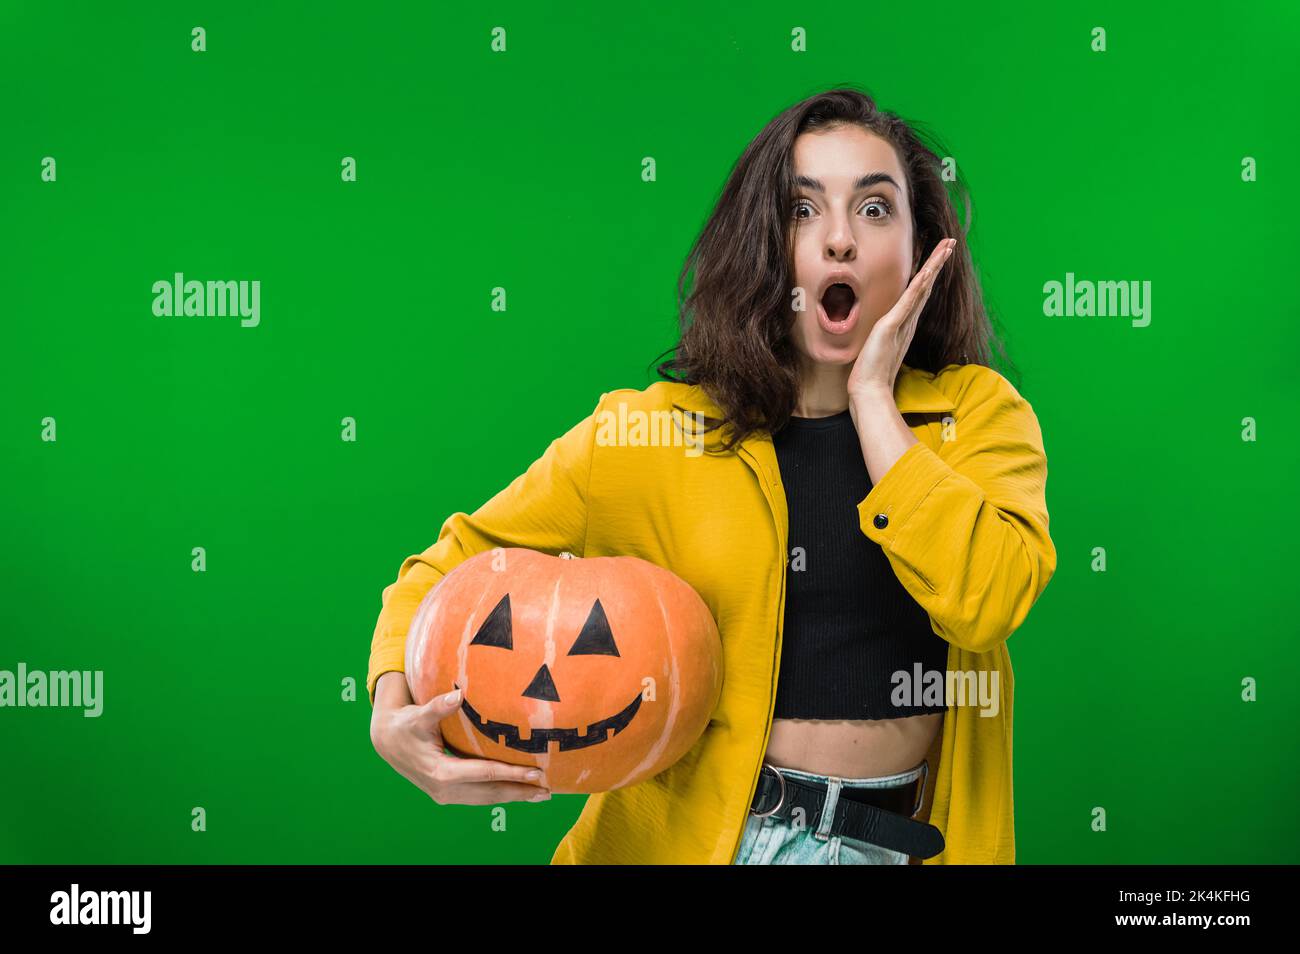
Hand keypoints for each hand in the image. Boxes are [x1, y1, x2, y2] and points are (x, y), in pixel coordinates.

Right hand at [370, 675, 551, 804]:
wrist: (387, 741)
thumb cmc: (406, 724)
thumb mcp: (419, 715)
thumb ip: (438, 706)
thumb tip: (458, 694)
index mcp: (440, 772)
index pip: (485, 774)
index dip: (512, 774)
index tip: (536, 774)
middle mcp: (444, 789)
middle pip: (489, 793)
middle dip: (519, 792)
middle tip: (548, 790)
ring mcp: (446, 795)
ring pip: (486, 799)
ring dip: (513, 797)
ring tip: (540, 794)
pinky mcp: (448, 793)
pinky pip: (479, 796)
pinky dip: (500, 794)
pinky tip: (517, 791)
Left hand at [846, 238, 955, 401]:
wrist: (869, 391)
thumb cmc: (872, 375)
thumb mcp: (878, 349)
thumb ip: (884, 339)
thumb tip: (883, 335)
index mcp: (904, 325)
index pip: (919, 293)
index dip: (930, 273)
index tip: (938, 256)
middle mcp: (908, 322)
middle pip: (926, 286)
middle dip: (938, 263)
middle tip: (950, 243)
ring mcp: (902, 323)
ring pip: (922, 288)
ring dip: (934, 266)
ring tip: (946, 247)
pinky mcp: (891, 327)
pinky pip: (908, 302)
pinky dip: (919, 285)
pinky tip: (927, 271)